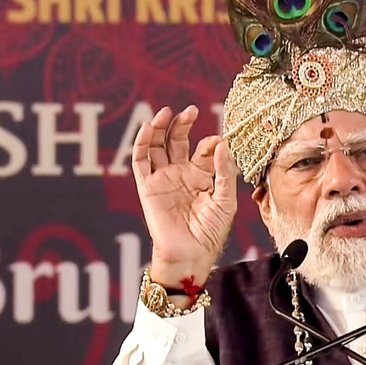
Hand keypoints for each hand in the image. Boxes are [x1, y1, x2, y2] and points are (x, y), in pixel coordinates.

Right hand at [132, 105, 237, 291]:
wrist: (190, 254)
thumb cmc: (210, 231)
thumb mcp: (225, 200)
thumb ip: (224, 172)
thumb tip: (221, 143)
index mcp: (202, 176)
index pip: (204, 151)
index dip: (210, 144)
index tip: (218, 141)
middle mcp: (181, 174)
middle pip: (178, 141)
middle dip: (183, 125)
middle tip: (191, 110)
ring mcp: (164, 178)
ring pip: (158, 146)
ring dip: (161, 128)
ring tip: (167, 112)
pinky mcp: (148, 186)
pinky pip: (140, 161)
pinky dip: (142, 143)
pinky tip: (149, 127)